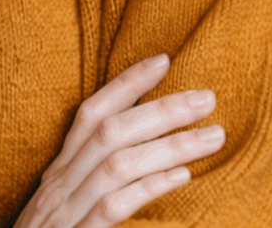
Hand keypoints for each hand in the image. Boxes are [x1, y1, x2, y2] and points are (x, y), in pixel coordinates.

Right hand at [13, 54, 224, 227]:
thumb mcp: (63, 208)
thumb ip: (90, 183)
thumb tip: (136, 155)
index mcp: (59, 170)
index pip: (91, 112)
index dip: (126, 83)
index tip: (164, 60)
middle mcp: (61, 182)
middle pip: (112, 131)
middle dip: (162, 110)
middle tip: (208, 98)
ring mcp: (68, 210)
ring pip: (120, 163)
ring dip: (170, 146)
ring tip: (213, 136)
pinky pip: (114, 206)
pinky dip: (149, 187)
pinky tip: (183, 177)